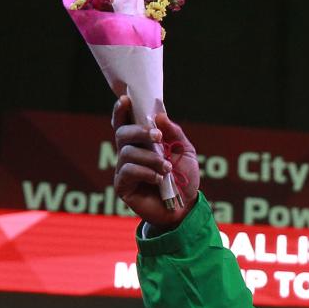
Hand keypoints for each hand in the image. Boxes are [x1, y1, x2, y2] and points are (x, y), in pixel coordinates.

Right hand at [111, 95, 200, 229]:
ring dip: (150, 158)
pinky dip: (146, 172)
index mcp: (141, 143)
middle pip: (122, 133)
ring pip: (127, 152)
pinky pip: (128, 171)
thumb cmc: (183, 179)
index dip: (122, 110)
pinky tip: (159, 180)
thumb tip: (159, 115)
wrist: (185, 208)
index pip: (125, 122)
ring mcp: (124, 170)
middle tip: (158, 137)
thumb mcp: (185, 152)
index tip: (127, 99)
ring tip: (167, 168)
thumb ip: (174, 133)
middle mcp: (129, 154)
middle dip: (140, 131)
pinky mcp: (122, 186)